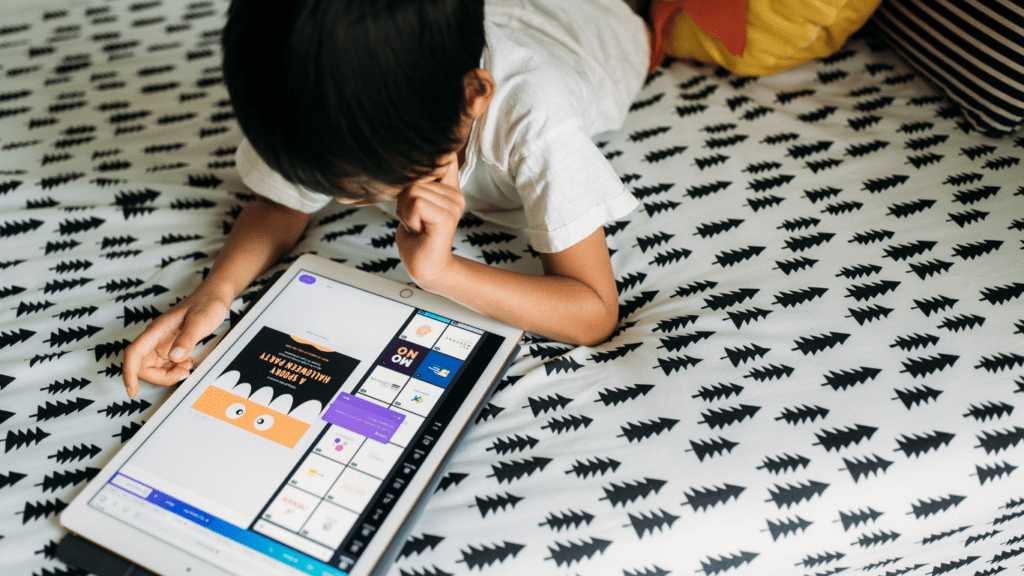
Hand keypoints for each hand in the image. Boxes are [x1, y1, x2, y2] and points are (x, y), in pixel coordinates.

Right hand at [123, 288, 230, 397]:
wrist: (215, 295)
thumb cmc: (207, 303)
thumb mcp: (200, 321)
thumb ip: (187, 339)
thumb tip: (174, 357)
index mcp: (156, 330)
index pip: (133, 354)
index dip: (129, 374)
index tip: (132, 391)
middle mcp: (155, 338)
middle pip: (142, 366)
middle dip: (160, 377)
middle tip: (183, 373)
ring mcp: (162, 343)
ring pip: (154, 368)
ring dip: (168, 374)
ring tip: (188, 365)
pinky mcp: (171, 346)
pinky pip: (165, 365)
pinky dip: (175, 369)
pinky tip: (188, 363)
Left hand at [395, 154, 465, 284]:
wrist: (424, 266)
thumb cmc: (416, 236)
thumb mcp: (413, 202)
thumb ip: (415, 182)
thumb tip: (404, 161)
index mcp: (449, 188)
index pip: (444, 155)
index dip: (426, 158)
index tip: (418, 159)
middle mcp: (455, 194)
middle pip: (415, 176)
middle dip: (403, 200)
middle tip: (414, 220)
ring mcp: (454, 204)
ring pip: (413, 190)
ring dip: (405, 211)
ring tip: (417, 225)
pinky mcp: (447, 217)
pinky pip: (416, 203)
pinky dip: (408, 218)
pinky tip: (418, 230)